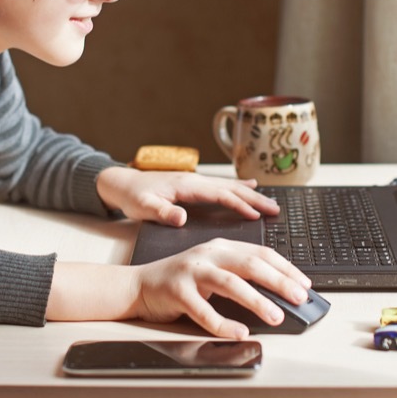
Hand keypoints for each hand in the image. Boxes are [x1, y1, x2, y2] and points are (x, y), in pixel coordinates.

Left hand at [96, 167, 278, 226]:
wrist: (121, 183)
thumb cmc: (132, 196)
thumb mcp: (142, 208)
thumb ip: (161, 212)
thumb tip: (181, 217)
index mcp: (187, 185)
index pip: (220, 194)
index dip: (240, 204)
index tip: (257, 215)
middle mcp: (196, 180)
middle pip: (232, 188)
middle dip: (255, 198)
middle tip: (276, 210)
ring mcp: (196, 181)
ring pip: (230, 186)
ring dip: (251, 194)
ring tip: (271, 203)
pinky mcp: (194, 185)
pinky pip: (222, 186)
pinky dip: (239, 187)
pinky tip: (250, 186)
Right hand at [130, 238, 310, 338]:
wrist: (137, 285)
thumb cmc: (180, 282)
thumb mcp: (213, 272)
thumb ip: (239, 277)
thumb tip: (278, 297)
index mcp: (221, 247)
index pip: (261, 253)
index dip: (286, 268)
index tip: (305, 284)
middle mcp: (209, 255)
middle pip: (251, 264)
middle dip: (279, 281)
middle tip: (299, 298)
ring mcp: (192, 272)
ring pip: (231, 283)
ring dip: (257, 301)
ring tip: (275, 316)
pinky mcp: (177, 291)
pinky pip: (203, 310)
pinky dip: (223, 323)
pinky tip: (239, 332)